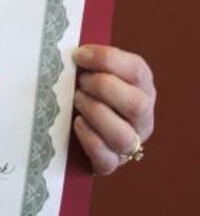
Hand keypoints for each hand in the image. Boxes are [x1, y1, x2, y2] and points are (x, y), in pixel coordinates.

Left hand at [72, 44, 155, 174]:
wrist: (85, 124)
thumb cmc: (90, 87)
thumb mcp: (97, 69)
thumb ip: (92, 61)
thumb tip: (72, 52)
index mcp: (142, 86)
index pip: (136, 70)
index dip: (106, 60)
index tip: (79, 55)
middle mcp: (143, 116)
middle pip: (136, 105)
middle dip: (103, 88)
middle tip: (81, 81)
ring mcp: (131, 142)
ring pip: (123, 136)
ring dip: (95, 113)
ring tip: (77, 100)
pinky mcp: (112, 163)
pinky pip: (106, 159)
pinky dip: (89, 140)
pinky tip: (77, 123)